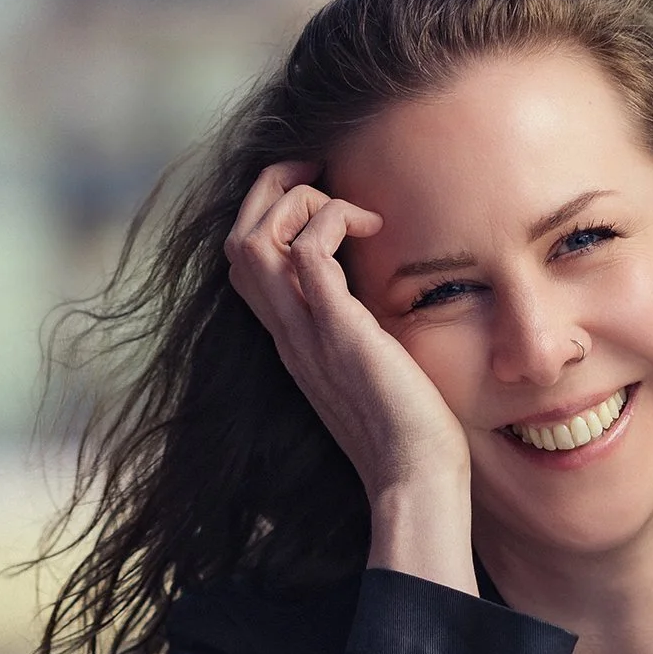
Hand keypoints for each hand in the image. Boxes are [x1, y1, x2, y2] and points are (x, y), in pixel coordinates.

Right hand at [226, 162, 473, 587]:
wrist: (415, 479)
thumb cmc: (409, 431)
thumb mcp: (374, 368)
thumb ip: (361, 333)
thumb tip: (383, 304)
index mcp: (293, 340)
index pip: (248, 263)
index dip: (273, 215)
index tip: (322, 197)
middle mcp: (288, 333)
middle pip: (237, 241)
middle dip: (272, 190)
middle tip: (322, 174)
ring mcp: (306, 333)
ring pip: (252, 240)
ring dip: (295, 200)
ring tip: (346, 202)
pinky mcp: (338, 332)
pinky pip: (308, 252)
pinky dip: (332, 219)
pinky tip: (373, 227)